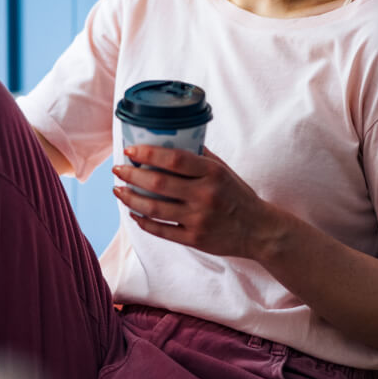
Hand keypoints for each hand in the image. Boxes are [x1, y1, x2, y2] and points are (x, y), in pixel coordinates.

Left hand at [112, 145, 282, 259]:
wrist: (259, 230)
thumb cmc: (238, 196)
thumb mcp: (224, 170)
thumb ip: (200, 157)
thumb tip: (170, 139)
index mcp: (213, 173)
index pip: (174, 159)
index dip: (148, 153)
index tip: (130, 150)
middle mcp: (205, 195)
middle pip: (158, 183)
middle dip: (132, 175)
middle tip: (118, 169)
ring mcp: (199, 219)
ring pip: (154, 208)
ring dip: (131, 198)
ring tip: (119, 190)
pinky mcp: (195, 239)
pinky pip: (161, 230)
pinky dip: (143, 221)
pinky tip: (134, 213)